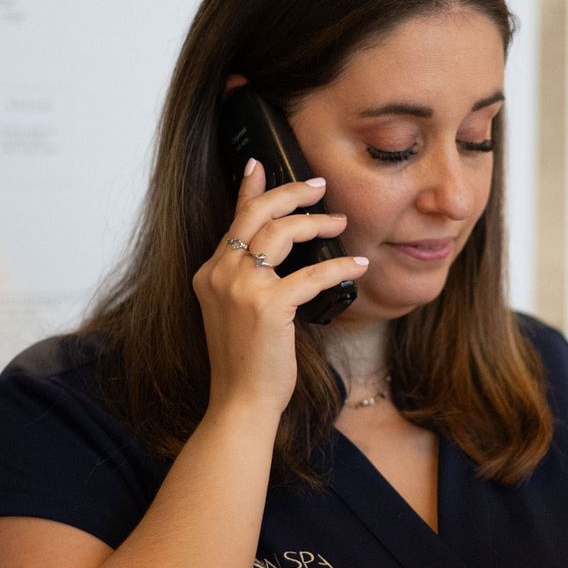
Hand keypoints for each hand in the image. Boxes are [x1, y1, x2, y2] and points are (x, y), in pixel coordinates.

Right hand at [193, 160, 366, 417]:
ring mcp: (241, 288)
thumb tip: (274, 253)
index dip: (248, 189)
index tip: (259, 165)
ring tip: (341, 223)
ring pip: (281, 233)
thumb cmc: (246, 362)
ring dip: (316, 223)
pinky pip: (311, 274)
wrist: (240, 402)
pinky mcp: (268, 306)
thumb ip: (248, 280)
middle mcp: (220, 274)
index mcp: (210, 273)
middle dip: (290, 193)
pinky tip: (357, 264)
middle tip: (318, 185)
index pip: (234, 221)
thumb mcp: (237, 312)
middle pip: (256, 214)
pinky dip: (339, 266)